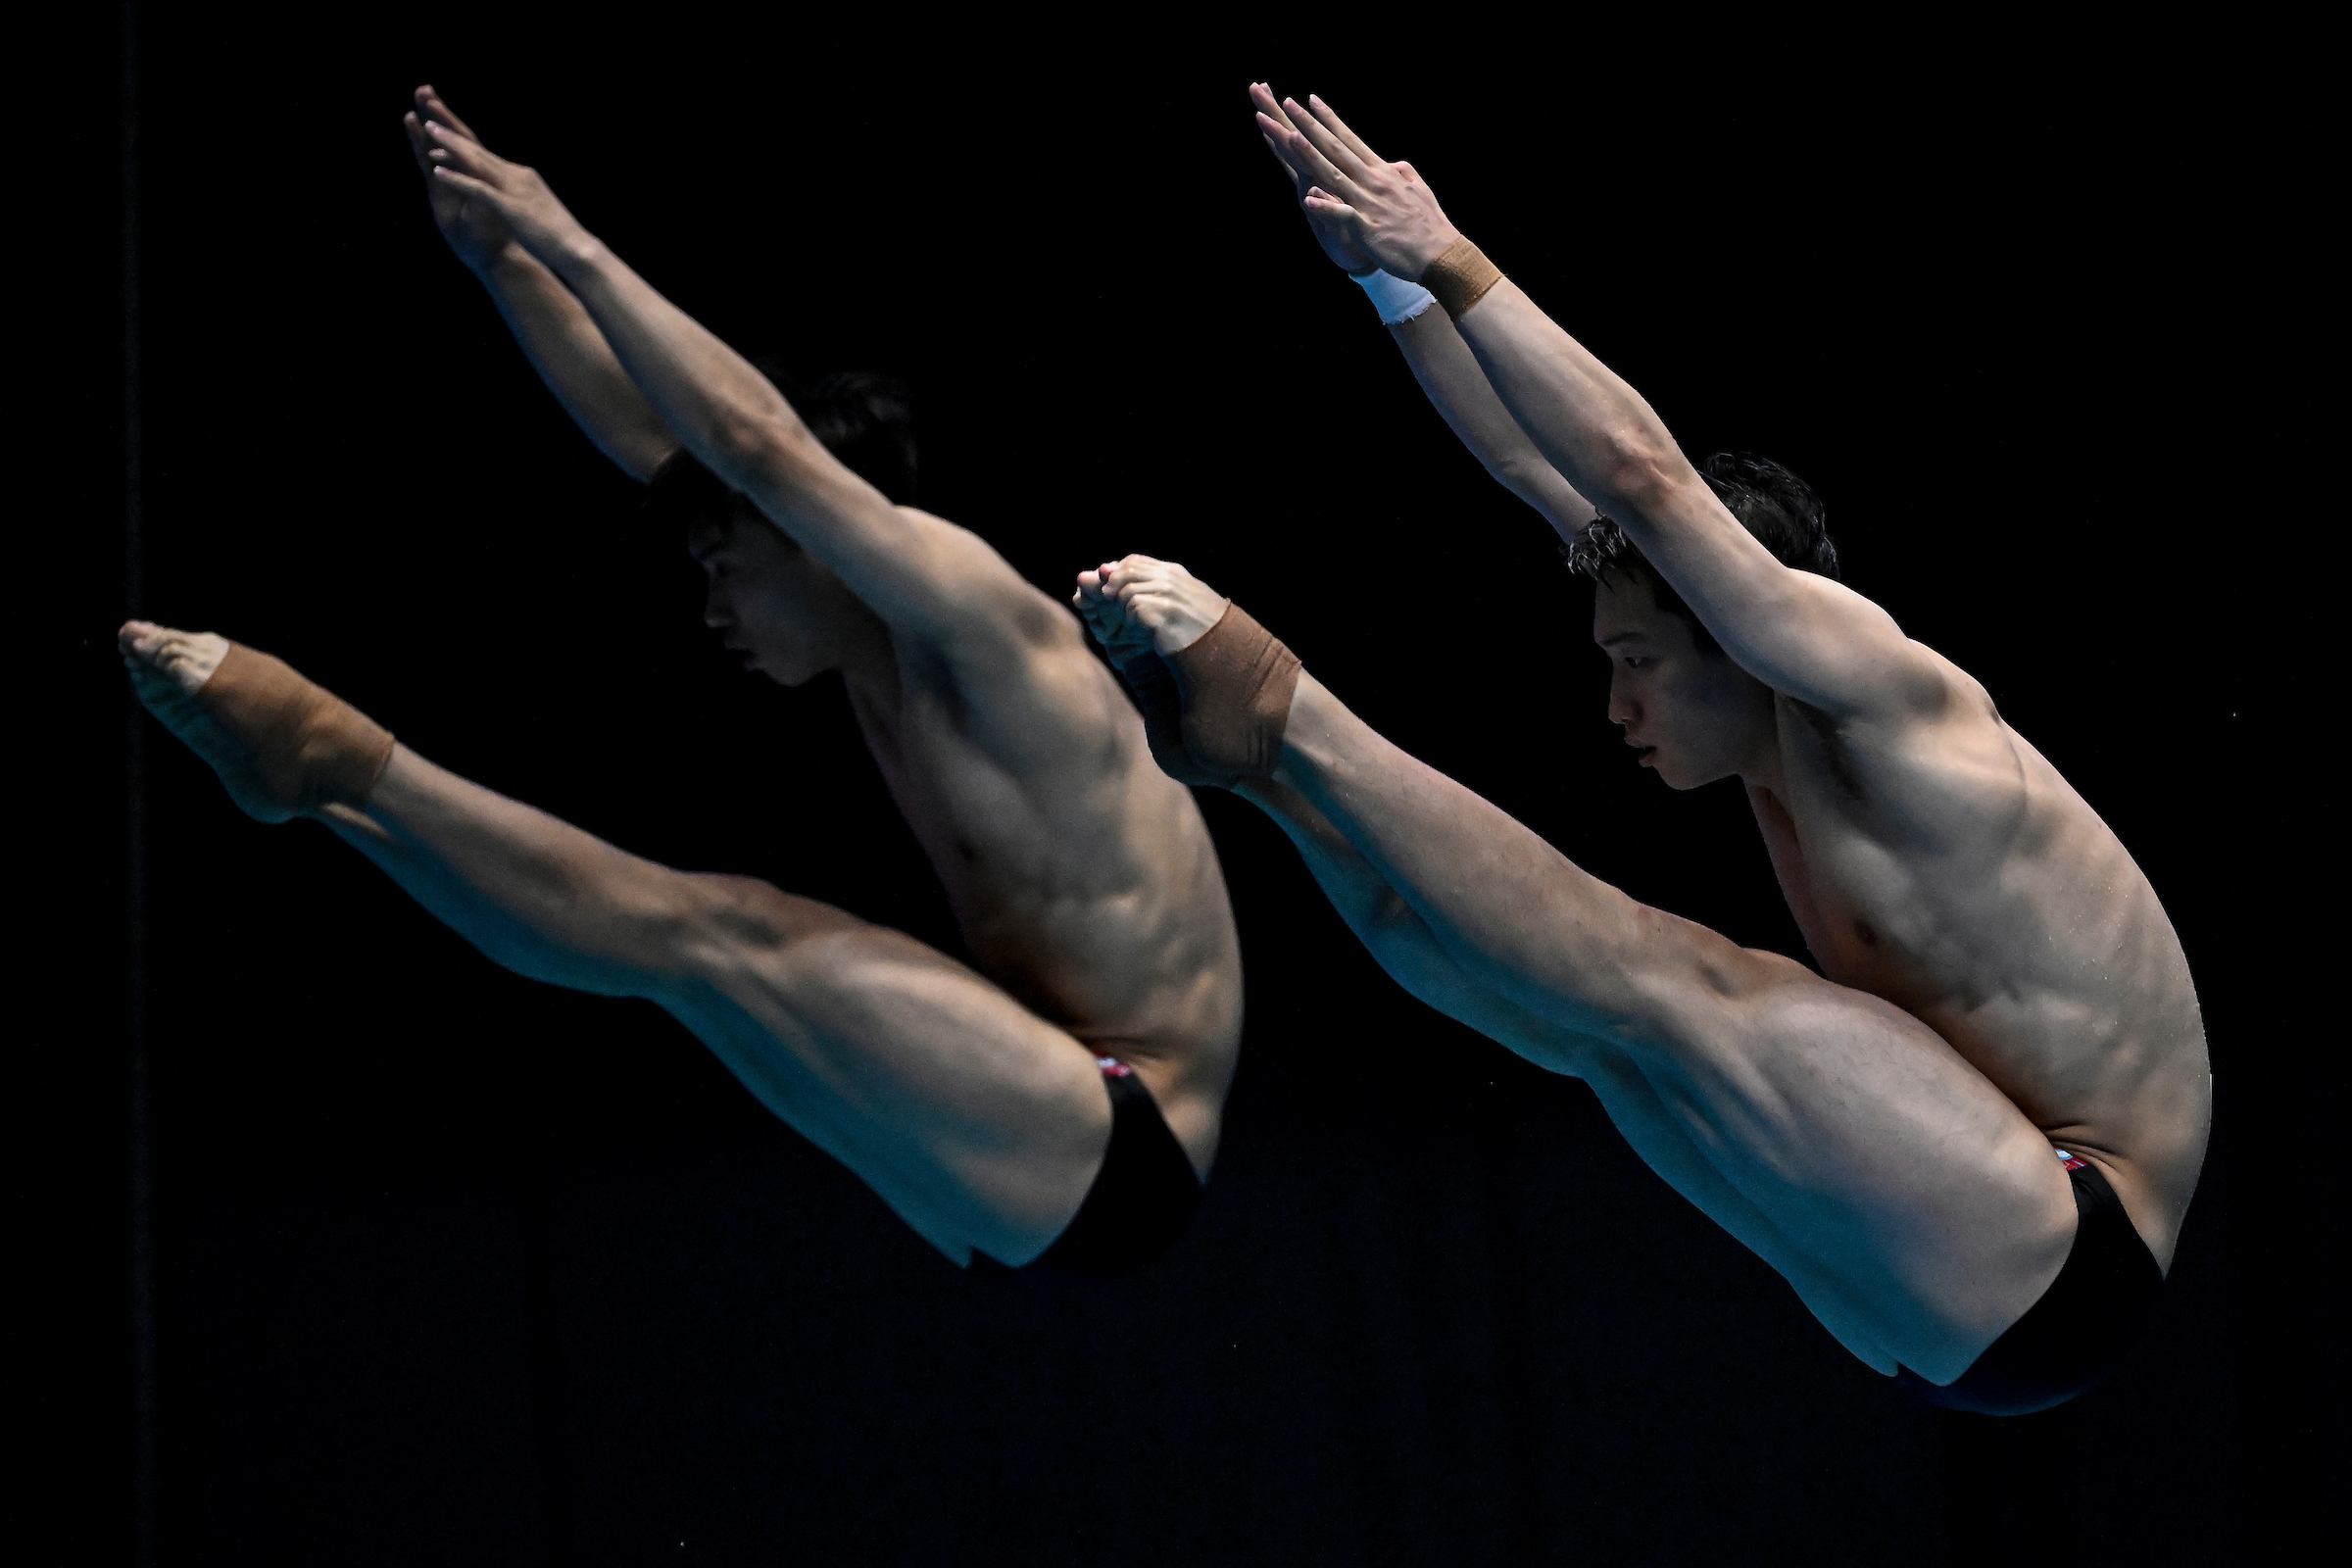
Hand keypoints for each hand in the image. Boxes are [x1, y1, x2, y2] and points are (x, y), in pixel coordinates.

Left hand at [418, 102, 595, 273]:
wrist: (578, 249)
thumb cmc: (560, 236)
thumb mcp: (539, 210)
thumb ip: (525, 198)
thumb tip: (519, 197)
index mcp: (523, 177)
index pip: (489, 156)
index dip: (465, 142)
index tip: (445, 129)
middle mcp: (518, 176)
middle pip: (480, 150)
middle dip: (454, 132)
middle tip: (431, 112)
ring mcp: (514, 190)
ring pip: (476, 162)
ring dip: (451, 145)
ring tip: (429, 130)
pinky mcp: (509, 207)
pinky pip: (478, 189)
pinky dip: (457, 178)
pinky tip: (437, 170)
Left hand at [1073, 556, 1229, 658]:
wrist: (1218, 643)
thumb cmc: (1196, 624)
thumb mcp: (1177, 597)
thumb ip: (1149, 584)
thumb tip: (1109, 571)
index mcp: (1173, 572)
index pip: (1134, 560)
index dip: (1117, 572)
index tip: (1114, 589)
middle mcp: (1170, 578)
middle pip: (1126, 572)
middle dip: (1115, 589)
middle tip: (1119, 607)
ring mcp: (1168, 593)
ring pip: (1127, 590)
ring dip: (1124, 607)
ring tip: (1135, 620)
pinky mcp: (1164, 610)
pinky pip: (1133, 607)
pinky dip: (1132, 619)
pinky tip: (1143, 627)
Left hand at [1254, 92, 1459, 281]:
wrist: (1442, 254)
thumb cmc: (1430, 225)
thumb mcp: (1420, 190)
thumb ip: (1404, 174)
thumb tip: (1394, 164)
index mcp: (1382, 172)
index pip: (1350, 139)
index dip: (1329, 119)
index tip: (1311, 100)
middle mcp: (1372, 182)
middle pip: (1335, 149)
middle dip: (1310, 126)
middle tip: (1289, 104)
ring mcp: (1368, 203)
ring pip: (1334, 174)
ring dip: (1310, 155)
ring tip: (1290, 136)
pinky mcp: (1367, 228)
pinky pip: (1342, 215)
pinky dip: (1325, 206)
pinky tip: (1308, 197)